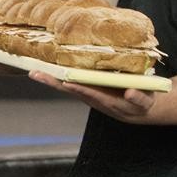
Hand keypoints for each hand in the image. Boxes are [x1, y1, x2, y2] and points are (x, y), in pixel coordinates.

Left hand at [29, 70, 158, 121]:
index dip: (77, 87)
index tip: (66, 81)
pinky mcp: (87, 86)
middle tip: (35, 73)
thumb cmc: (141, 104)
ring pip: (66, 83)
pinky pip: (70, 78)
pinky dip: (57, 74)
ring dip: (50, 77)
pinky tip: (45, 67)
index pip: (88, 92)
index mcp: (105, 99)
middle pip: (69, 88)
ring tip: (33, 70)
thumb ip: (138, 98)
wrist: (136, 109)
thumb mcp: (143, 103)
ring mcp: (87, 91)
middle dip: (53, 81)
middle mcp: (92, 95)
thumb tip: (130, 92)